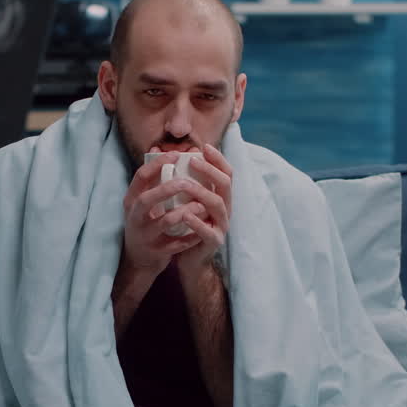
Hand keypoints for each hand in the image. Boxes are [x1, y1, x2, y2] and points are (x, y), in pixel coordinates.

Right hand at [119, 151, 210, 277]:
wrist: (139, 259)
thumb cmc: (146, 222)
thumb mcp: (142, 201)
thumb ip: (152, 179)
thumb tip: (161, 148)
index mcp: (132, 200)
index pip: (140, 176)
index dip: (157, 163)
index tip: (176, 154)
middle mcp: (134, 216)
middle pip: (147, 199)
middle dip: (168, 188)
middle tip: (188, 181)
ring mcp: (145, 235)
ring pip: (163, 222)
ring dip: (184, 212)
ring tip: (200, 205)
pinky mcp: (156, 251)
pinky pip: (175, 243)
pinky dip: (190, 236)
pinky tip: (202, 228)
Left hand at [173, 144, 231, 272]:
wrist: (189, 260)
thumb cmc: (188, 228)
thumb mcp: (189, 203)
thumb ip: (189, 182)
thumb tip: (180, 155)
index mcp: (221, 198)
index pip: (226, 173)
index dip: (218, 159)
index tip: (204, 146)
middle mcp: (225, 209)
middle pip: (225, 184)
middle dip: (210, 170)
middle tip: (192, 160)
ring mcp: (221, 226)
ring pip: (217, 205)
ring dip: (201, 192)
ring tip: (184, 184)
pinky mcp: (213, 242)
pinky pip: (208, 231)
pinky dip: (197, 222)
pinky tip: (184, 214)